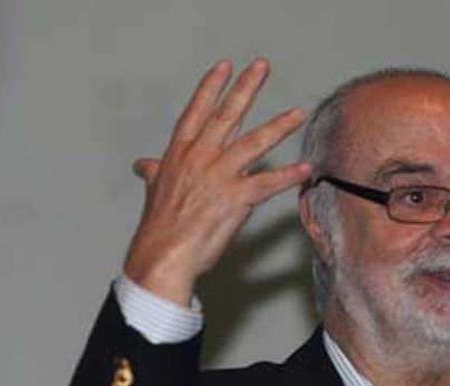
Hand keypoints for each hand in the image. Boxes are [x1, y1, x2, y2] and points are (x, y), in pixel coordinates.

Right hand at [123, 58, 310, 305]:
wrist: (163, 255)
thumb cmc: (161, 227)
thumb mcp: (155, 191)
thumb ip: (155, 172)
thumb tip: (143, 164)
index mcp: (180, 154)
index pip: (197, 112)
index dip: (211, 87)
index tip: (225, 66)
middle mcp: (200, 158)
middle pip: (227, 116)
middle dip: (246, 89)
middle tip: (262, 66)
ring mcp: (218, 177)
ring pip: (253, 143)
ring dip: (279, 127)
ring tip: (298, 113)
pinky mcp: (235, 199)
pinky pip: (268, 183)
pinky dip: (289, 176)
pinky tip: (306, 168)